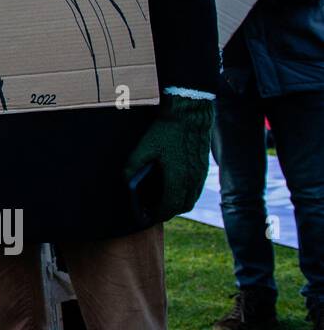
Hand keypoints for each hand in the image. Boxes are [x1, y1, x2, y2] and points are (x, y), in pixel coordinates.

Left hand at [121, 94, 213, 222]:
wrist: (190, 114)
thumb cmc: (166, 130)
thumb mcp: (144, 147)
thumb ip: (133, 166)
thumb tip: (126, 181)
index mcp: (178, 179)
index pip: (169, 206)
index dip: (157, 214)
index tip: (147, 215)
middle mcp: (192, 181)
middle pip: (182, 206)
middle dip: (168, 211)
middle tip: (154, 210)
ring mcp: (200, 175)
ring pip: (191, 199)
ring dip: (178, 204)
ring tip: (163, 200)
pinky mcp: (204, 168)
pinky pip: (196, 189)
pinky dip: (186, 194)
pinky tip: (174, 187)